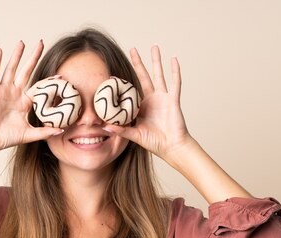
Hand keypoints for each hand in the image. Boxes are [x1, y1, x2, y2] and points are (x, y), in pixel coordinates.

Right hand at [0, 40, 62, 153]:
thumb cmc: (7, 137)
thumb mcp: (30, 134)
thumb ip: (45, 131)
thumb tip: (62, 131)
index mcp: (25, 103)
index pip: (40, 88)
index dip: (49, 82)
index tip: (60, 76)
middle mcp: (15, 93)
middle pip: (27, 71)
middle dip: (34, 58)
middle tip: (41, 43)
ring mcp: (4, 90)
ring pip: (12, 68)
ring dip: (17, 55)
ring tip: (23, 42)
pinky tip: (0, 49)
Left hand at [102, 45, 195, 162]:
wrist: (172, 147)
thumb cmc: (155, 143)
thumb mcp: (135, 135)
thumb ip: (121, 130)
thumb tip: (105, 128)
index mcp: (142, 106)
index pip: (131, 90)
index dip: (124, 82)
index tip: (113, 73)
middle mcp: (152, 99)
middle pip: (144, 76)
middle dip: (138, 63)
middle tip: (132, 49)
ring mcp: (163, 98)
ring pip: (159, 74)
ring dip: (156, 61)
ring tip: (154, 47)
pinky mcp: (173, 100)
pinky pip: (175, 83)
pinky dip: (175, 71)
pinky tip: (173, 59)